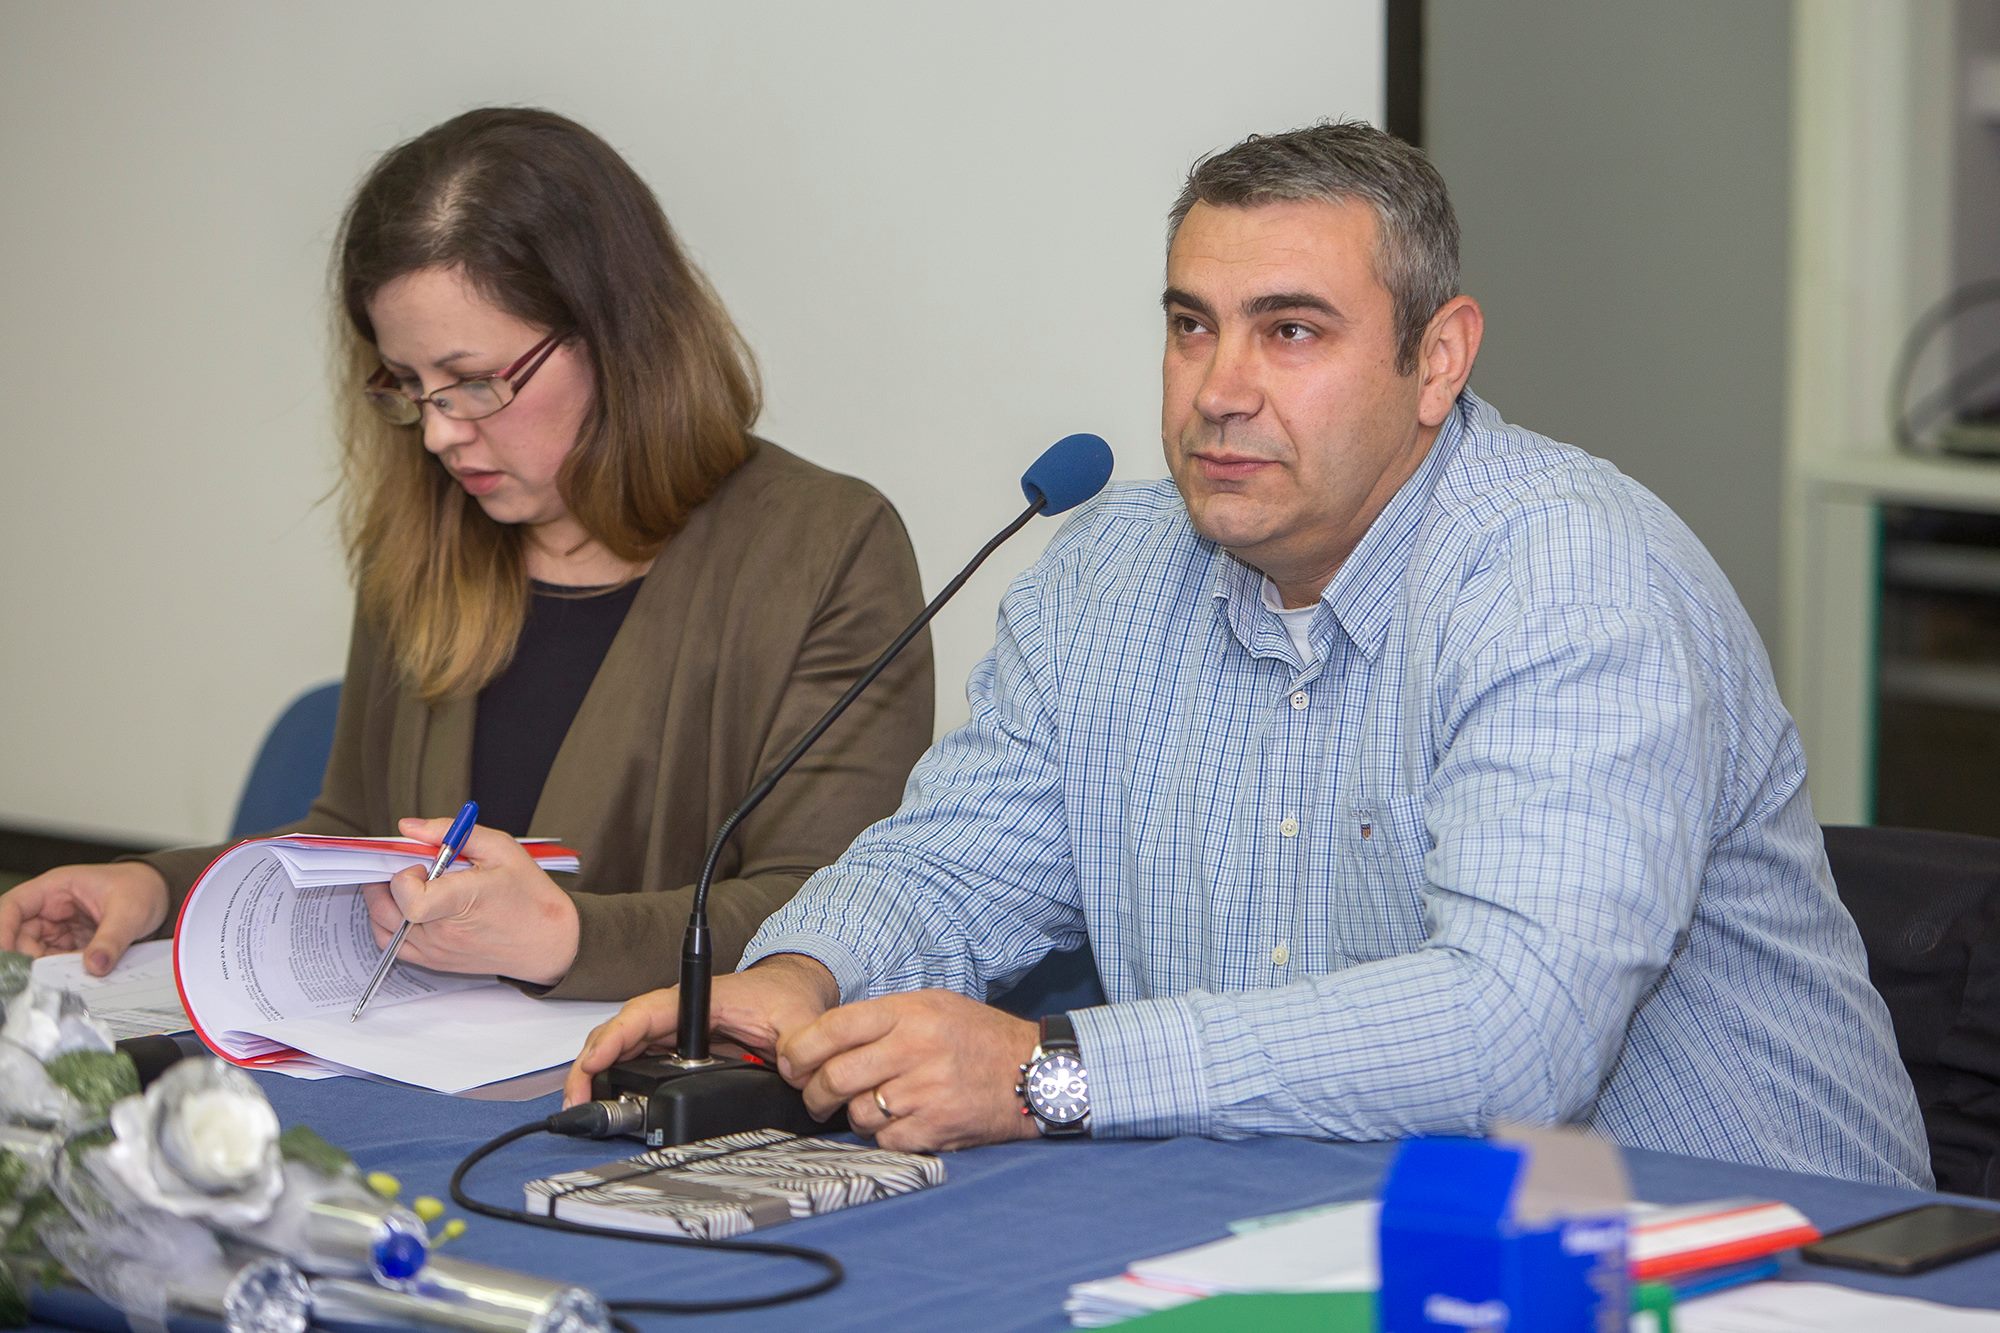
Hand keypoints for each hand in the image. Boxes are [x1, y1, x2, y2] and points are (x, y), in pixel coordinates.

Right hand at [0, 861, 168, 973]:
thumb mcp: (129, 912)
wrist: (163, 895)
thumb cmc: (142, 888)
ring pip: (37, 953)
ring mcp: (60, 928)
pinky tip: (74, 982)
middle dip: (27, 959)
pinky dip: (62, 974)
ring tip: (61, 983)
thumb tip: (94, 966)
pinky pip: (57, 962)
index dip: (2, 930)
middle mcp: (51, 909)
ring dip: (46, 970)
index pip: (13, 907)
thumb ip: (111, 940)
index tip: (4, 954)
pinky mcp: (72, 945)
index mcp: (56, 889)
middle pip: (20, 937)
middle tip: (39, 980)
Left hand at [359, 817, 579, 986]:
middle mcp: (445, 932)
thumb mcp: (501, 848)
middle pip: (385, 909)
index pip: (411, 899)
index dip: (404, 877)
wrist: (547, 940)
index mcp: (464, 902)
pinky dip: (388, 924)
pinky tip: (406, 907)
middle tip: (410, 869)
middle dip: (386, 881)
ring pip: (381, 927)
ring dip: (384, 901)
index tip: (421, 865)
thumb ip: (452, 832)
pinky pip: (391, 945)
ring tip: (408, 886)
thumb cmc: (529, 896)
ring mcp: (437, 951)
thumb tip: (410, 827)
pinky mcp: (434, 962)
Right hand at [563, 954, 839, 1105]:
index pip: (646, 1015)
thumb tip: (793, 1075)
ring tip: (581, 1107)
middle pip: (621, 1032)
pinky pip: (637, 1060)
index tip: (594, 1063)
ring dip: (597, 1074)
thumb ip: (797, 1049)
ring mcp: (673, 1030)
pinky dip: (615, 1079)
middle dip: (591, 1064)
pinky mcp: (675, 1047)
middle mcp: (678, 1013)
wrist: (792, 989)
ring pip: (623, 1048)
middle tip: (577, 1101)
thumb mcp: (798, 1021)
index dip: (615, 1038)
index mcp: (700, 1000)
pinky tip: (604, 1101)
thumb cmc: (786, 994)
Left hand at [778, 990, 1041, 1151]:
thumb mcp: (931, 1006)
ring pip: (857, 1113)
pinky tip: (903, 1121)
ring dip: (856, 1114)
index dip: (799, 1050)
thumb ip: (880, 1020)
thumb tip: (817, 1042)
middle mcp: (915, 1049)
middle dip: (815, 1092)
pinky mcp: (936, 1128)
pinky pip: (884, 1140)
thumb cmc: (976, 1037)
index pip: (833, 1029)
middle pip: (835, 1076)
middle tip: (817, 1097)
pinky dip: (885, 1136)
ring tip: (877, 1105)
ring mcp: (926, 1091)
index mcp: (910, 1012)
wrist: (1033, 1071)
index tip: (790, 1063)